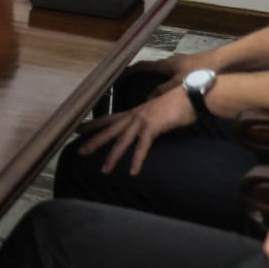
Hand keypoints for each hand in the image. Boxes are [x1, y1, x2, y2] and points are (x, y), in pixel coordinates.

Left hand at [74, 84, 194, 176]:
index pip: (107, 119)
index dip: (92, 124)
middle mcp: (133, 116)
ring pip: (121, 141)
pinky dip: (137, 159)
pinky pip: (142, 146)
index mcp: (133, 112)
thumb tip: (144, 128)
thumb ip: (147, 119)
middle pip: (108, 130)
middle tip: (78, 151)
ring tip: (104, 171)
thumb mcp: (156, 112)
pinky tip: (133, 172)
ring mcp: (141, 120)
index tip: (77, 129)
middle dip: (93, 142)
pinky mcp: (152, 127)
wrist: (191, 95)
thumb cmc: (177, 104)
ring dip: (112, 157)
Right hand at [118, 53, 198, 95]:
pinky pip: (171, 72)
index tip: (121, 75)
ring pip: (162, 70)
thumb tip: (149, 98)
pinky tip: (172, 87)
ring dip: (155, 77)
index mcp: (164, 64)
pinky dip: (166, 78)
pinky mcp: (189, 66)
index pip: (142, 65)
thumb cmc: (199, 71)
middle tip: (134, 83)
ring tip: (151, 88)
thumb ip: (164, 90)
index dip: (131, 70)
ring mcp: (179, 62)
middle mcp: (169, 61)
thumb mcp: (180, 83)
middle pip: (151, 67)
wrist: (222, 62)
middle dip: (142, 74)